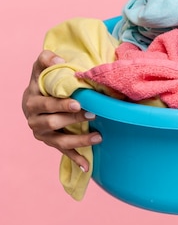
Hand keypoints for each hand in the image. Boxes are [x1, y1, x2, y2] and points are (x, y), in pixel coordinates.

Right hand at [22, 50, 101, 172]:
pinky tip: (87, 165)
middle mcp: (34, 119)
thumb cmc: (43, 79)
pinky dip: (75, 158)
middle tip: (93, 114)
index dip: (61, 104)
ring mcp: (42, 133)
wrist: (35, 95)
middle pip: (53, 123)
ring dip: (79, 140)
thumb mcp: (41, 66)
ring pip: (59, 140)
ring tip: (98, 136)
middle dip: (73, 119)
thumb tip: (58, 59)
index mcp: (32, 100)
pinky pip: (63, 152)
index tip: (79, 102)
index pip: (46, 104)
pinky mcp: (51, 142)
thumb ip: (46, 59)